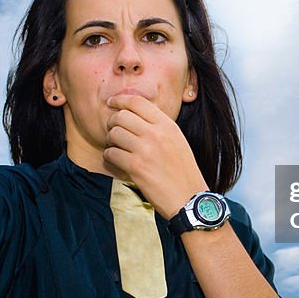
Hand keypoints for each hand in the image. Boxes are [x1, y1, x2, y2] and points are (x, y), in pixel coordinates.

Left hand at [103, 94, 208, 218]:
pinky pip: (111, 154)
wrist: (189, 197)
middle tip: (113, 130)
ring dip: (111, 141)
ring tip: (116, 148)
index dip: (120, 99)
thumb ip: (158, 127)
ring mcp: (145, 150)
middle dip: (112, 123)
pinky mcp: (136, 167)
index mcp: (167, 125)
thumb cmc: (182, 171)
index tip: (112, 102)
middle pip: (121, 116)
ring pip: (114, 134)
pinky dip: (109, 157)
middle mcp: (156, 134)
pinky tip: (116, 161)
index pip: (137, 102)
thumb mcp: (177, 140)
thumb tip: (134, 115)